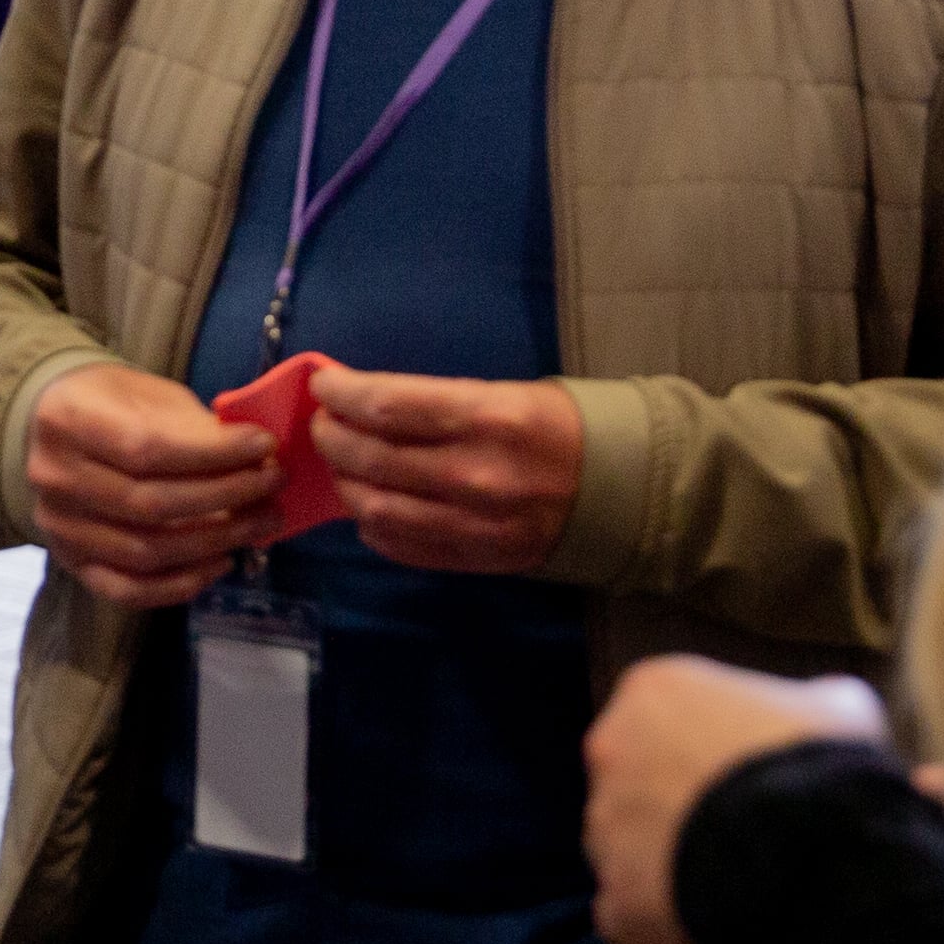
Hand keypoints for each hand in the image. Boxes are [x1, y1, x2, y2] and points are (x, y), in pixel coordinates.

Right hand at [22, 361, 274, 606]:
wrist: (51, 426)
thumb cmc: (112, 403)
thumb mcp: (150, 394)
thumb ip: (194, 427)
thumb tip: (257, 458)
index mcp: (68, 419)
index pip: (147, 448)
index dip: (213, 454)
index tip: (265, 448)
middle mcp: (54, 477)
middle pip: (150, 504)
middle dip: (225, 497)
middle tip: (274, 486)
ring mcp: (58, 527)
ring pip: (145, 552)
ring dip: (214, 543)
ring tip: (261, 524)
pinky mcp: (69, 562)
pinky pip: (127, 590)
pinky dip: (179, 586)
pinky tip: (220, 563)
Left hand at [312, 365, 582, 571]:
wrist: (619, 491)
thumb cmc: (559, 426)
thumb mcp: (506, 391)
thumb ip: (436, 401)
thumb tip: (365, 400)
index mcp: (487, 417)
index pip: (387, 405)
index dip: (341, 393)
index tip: (323, 383)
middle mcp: (475, 474)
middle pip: (371, 457)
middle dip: (332, 436)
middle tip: (324, 423)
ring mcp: (472, 525)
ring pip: (375, 509)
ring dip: (345, 484)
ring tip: (342, 465)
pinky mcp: (473, 560)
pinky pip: (400, 546)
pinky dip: (371, 525)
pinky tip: (370, 505)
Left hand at [583, 659, 890, 943]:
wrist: (804, 846)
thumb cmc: (818, 766)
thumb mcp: (837, 707)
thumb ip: (810, 703)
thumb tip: (826, 707)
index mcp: (653, 692)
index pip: (667, 721)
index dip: (710, 753)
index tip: (749, 776)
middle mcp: (611, 751)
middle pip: (637, 783)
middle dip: (680, 808)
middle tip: (739, 834)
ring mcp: (605, 827)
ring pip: (627, 850)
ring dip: (668, 866)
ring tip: (733, 882)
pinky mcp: (616, 899)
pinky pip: (629, 915)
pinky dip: (661, 925)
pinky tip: (709, 923)